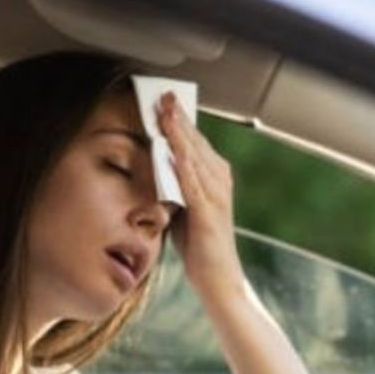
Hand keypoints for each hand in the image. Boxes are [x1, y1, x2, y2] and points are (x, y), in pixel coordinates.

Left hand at [156, 91, 242, 295]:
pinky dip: (181, 161)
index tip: (163, 98)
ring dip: (178, 131)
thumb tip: (154, 164)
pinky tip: (170, 146)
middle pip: (195, 141)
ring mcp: (216, 194)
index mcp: (214, 177)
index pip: (194, 141)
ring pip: (194, 154)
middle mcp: (219, 180)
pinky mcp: (209, 211)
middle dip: (178, 117)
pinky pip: (192, 180)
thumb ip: (173, 185)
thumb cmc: (200, 246)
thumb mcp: (183, 207)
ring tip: (164, 110)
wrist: (218, 280)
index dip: (179, 119)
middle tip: (162, 94)